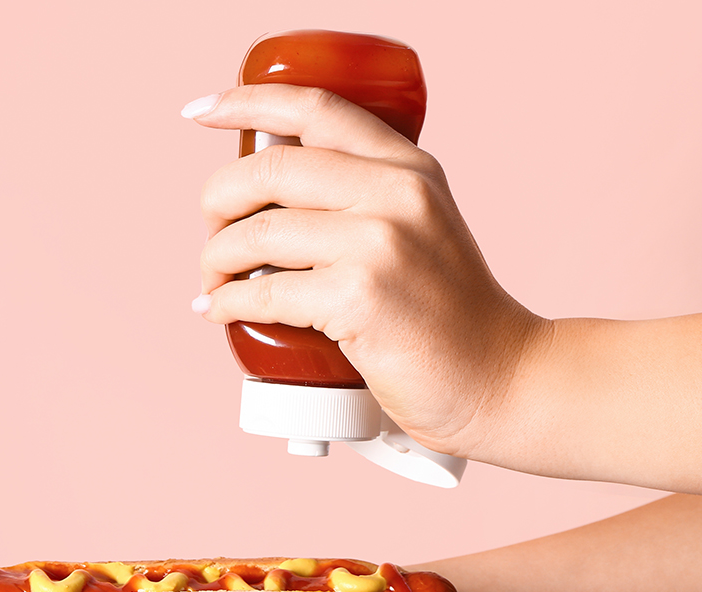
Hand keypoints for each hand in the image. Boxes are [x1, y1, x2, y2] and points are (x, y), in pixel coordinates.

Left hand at [186, 84, 548, 459]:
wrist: (499, 379)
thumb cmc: (452, 319)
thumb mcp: (423, 231)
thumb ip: (369, 201)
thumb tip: (271, 203)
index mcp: (410, 168)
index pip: (316, 109)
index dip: (246, 101)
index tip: (202, 112)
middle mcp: (397, 194)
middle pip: (271, 168)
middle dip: (218, 200)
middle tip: (213, 233)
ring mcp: (380, 244)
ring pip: (258, 232)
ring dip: (216, 260)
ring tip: (215, 282)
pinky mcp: (360, 297)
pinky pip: (264, 290)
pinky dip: (228, 303)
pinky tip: (222, 310)